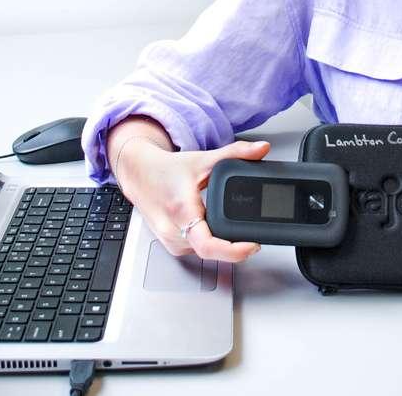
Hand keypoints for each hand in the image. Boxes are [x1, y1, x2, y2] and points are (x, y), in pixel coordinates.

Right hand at [114, 131, 270, 263]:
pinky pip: (197, 251)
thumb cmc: (166, 170)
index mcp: (182, 210)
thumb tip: (262, 149)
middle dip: (234, 244)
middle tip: (250, 233)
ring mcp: (170, 242)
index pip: (208, 245)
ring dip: (221, 245)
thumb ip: (236, 153)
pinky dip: (209, 242)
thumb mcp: (203, 159)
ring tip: (231, 228)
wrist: (139, 175)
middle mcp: (173, 231)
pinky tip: (213, 229)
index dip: (233, 251)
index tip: (252, 245)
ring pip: (205, 253)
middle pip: (211, 251)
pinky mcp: (172, 246)